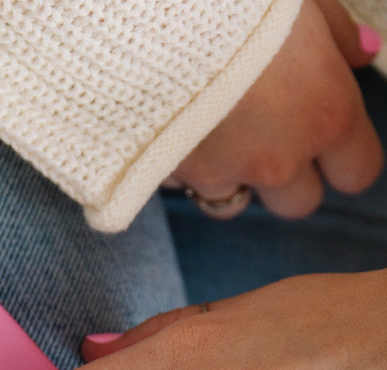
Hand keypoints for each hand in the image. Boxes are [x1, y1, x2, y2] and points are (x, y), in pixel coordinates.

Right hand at [165, 0, 383, 217]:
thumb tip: (364, 55)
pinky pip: (185, 189)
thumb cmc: (234, 4)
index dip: (345, 158)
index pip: (358, 172)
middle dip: (289, 178)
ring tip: (215, 136)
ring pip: (237, 203)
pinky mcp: (174, 178)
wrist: (152, 22)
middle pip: (300, 202)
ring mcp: (224, 174)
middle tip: (267, 134)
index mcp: (326, 113)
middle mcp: (279, 159)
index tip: (329, 140)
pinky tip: (174, 131)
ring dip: (232, 180)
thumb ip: (338, 32)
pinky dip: (183, 169)